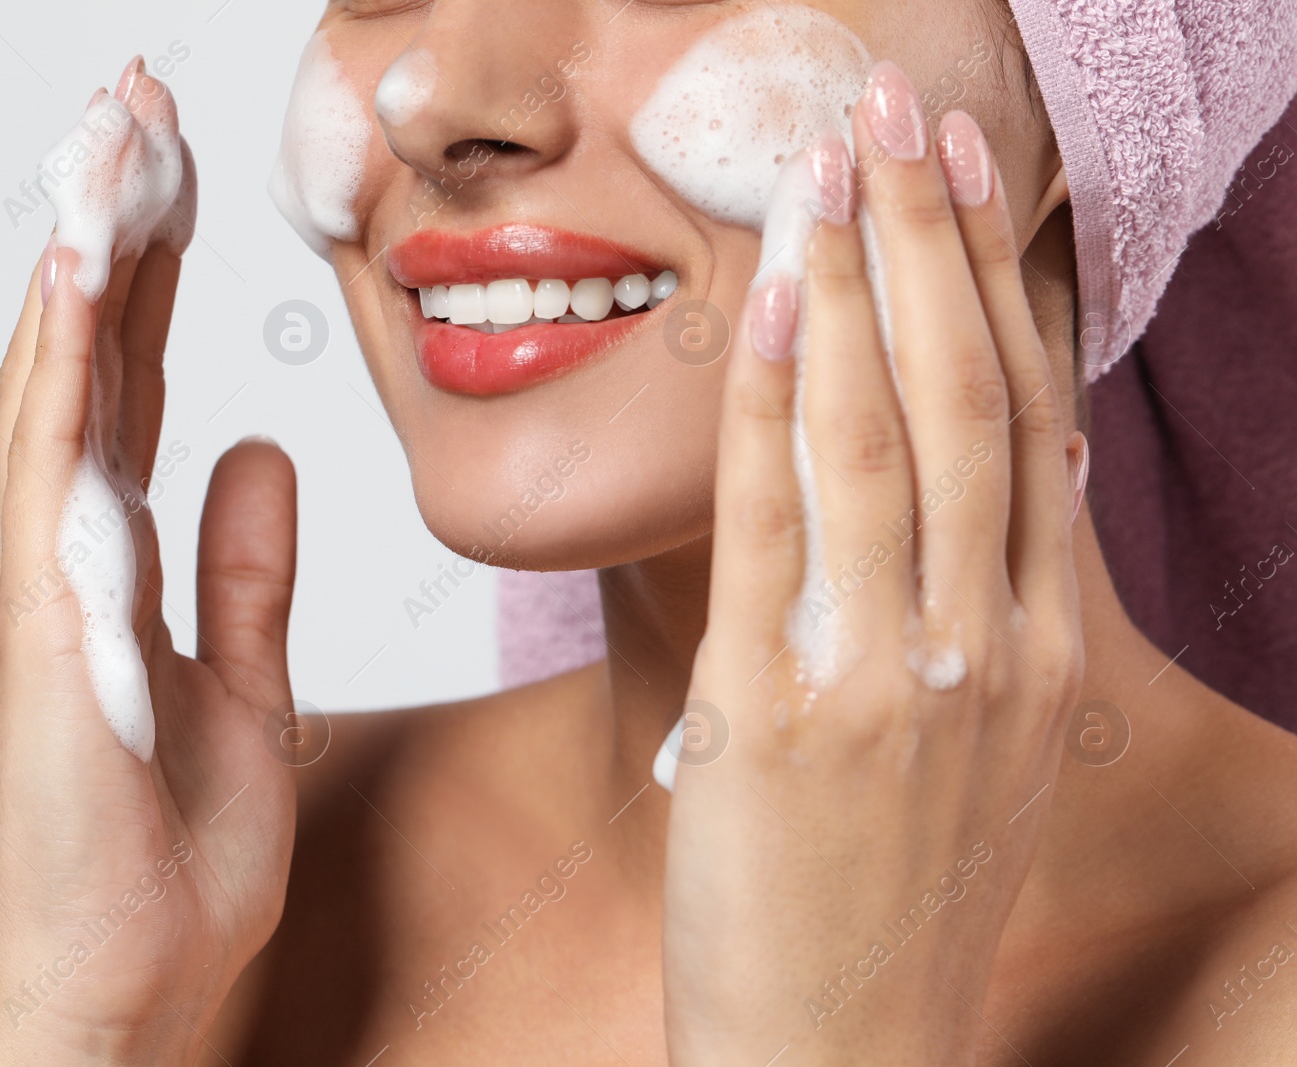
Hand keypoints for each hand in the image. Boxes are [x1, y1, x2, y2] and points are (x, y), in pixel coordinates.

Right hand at [0, 68, 297, 1066]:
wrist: (130, 979)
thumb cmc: (171, 853)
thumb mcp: (248, 683)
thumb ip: (246, 568)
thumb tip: (263, 452)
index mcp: (120, 559)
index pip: (140, 385)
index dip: (160, 278)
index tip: (184, 179)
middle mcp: (67, 549)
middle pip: (88, 356)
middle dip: (115, 228)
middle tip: (135, 109)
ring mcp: (45, 577)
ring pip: (57, 379)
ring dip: (83, 254)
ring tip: (105, 140)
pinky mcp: (42, 618)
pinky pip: (45, 461)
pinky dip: (58, 357)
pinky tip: (75, 267)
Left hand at [662, 63, 1085, 1064]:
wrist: (846, 1053)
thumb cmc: (898, 897)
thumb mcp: (981, 752)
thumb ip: (980, 617)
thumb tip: (963, 489)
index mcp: (1040, 650)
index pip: (1027, 427)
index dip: (1000, 290)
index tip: (969, 185)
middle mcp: (987, 647)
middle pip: (966, 399)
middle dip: (932, 242)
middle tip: (896, 116)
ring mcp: (890, 677)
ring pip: (881, 438)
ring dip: (854, 286)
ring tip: (830, 168)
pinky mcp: (780, 715)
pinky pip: (774, 527)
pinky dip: (768, 406)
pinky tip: (758, 310)